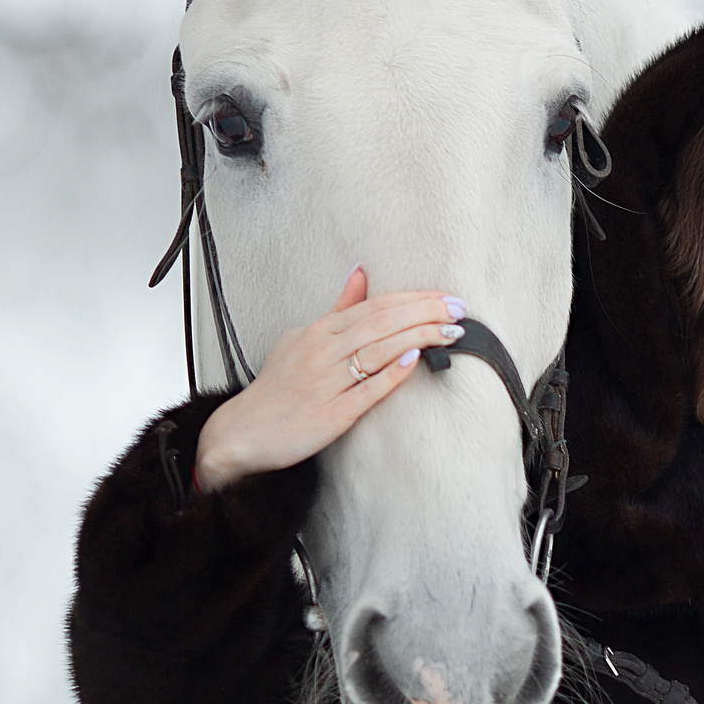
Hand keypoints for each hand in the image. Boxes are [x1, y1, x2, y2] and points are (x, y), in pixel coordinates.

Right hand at [192, 268, 465, 491]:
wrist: (243, 431)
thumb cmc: (278, 385)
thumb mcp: (302, 337)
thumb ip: (338, 308)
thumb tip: (361, 272)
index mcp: (319, 331)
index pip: (375, 305)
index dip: (414, 299)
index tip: (446, 297)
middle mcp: (322, 352)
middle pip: (382, 322)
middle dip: (426, 312)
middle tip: (460, 310)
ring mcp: (327, 383)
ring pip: (378, 351)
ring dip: (419, 337)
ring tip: (451, 331)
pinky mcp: (331, 415)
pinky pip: (366, 391)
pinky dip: (391, 374)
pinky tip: (414, 360)